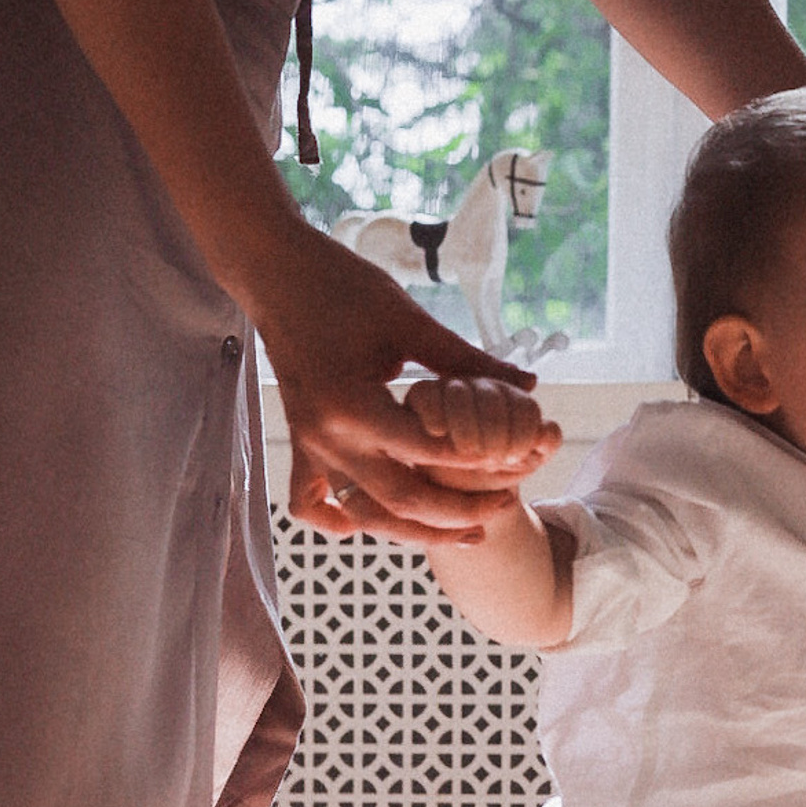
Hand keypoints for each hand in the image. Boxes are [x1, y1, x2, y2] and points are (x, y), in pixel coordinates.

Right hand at [254, 220, 552, 546]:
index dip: (474, 460)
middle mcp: (328, 436)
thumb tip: (528, 384)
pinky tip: (362, 527)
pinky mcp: (300, 442)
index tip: (514, 458)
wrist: (276, 273)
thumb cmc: (343, 287)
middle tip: (504, 505)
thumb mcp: (409, 322)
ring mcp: (310, 445)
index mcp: (354, 404)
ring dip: (413, 532)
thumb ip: (466, 360)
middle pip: (400, 500)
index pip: (426, 451)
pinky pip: (309, 501)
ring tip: (465, 533)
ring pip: (363, 513)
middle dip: (457, 513)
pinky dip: (335, 521)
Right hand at [404, 375, 561, 487]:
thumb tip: (547, 429)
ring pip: (460, 394)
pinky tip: (439, 432)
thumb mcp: (526, 459)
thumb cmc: (493, 470)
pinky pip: (425, 394)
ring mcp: (449, 389)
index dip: (525, 434)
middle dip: (497, 434)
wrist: (455, 490)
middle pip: (493, 399)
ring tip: (470, 455)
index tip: (517, 459)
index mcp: (513, 397)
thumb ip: (545, 442)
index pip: (525, 407)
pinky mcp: (419, 398)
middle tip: (493, 461)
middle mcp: (481, 386)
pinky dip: (434, 412)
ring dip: (468, 427)